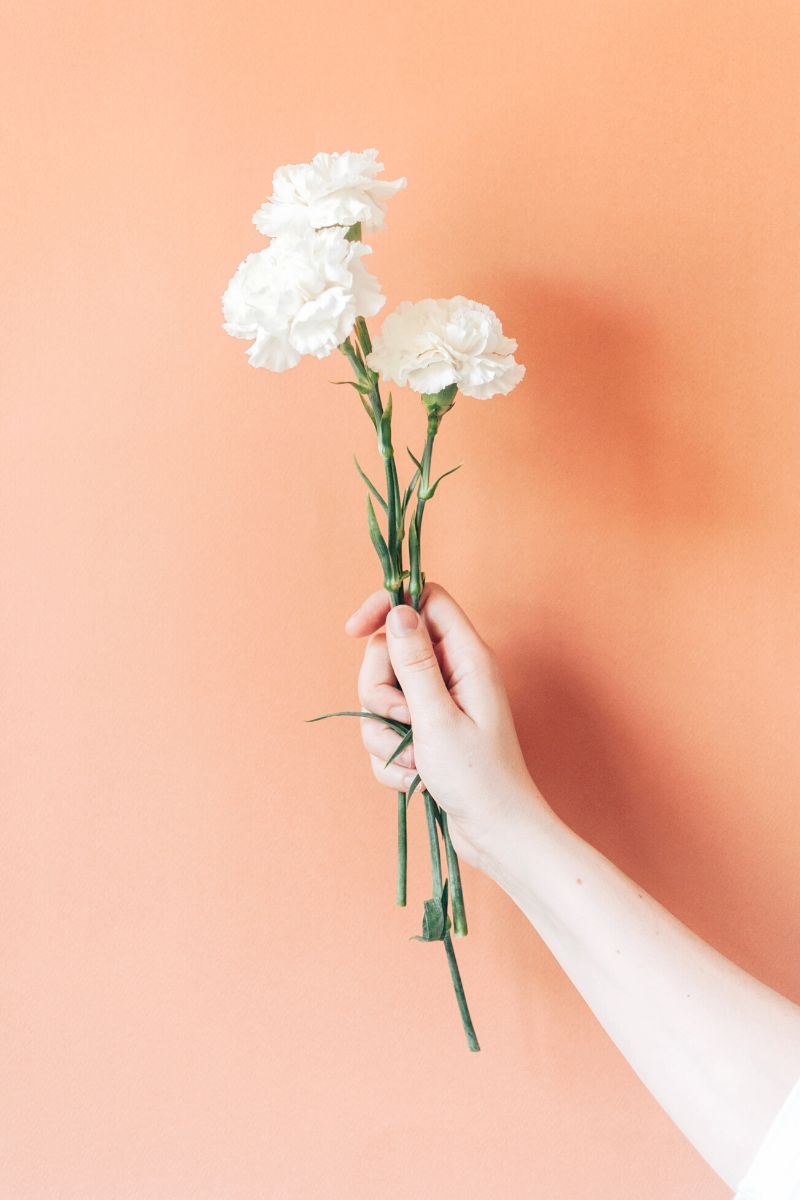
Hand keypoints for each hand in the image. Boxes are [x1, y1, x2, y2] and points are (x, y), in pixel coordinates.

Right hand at [345, 582, 553, 871]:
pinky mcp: (423, 734)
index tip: (354, 630)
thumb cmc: (479, 778)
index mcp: (465, 658)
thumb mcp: (438, 718)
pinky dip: (391, 758)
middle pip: (389, 652)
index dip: (387, 605)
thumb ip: (414, 662)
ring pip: (379, 697)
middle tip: (406, 721)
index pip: (423, 601)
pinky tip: (417, 779)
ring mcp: (435, 705)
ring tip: (415, 761)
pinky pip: (383, 732)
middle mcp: (450, 674)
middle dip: (381, 692)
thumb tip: (398, 611)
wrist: (495, 834)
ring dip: (386, 734)